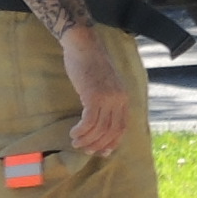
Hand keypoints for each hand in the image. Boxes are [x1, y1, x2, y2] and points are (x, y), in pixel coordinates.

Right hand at [61, 23, 129, 154]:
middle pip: (112, 131)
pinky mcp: (94, 96)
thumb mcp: (105, 83)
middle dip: (99, 144)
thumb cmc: (90, 64)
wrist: (83, 46)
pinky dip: (81, 130)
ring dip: (87, 139)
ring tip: (76, 143)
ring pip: (99, 128)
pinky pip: (89, 121)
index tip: (102, 151)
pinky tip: (73, 132)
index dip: (112, 142)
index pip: (122, 127)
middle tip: (86, 150)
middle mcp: (119, 100)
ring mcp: (107, 98)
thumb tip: (101, 119)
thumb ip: (107, 99)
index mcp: (124, 98)